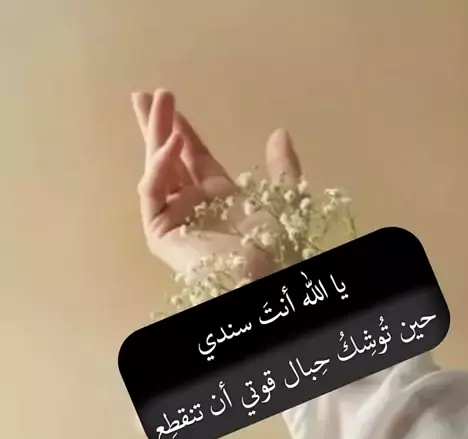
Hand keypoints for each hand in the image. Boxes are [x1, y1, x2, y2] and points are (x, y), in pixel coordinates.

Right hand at [131, 89, 301, 279]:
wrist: (263, 276)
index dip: (184, 132)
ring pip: (156, 171)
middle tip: (145, 94)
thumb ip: (283, 167)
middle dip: (157, 127)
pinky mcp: (160, 232)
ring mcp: (175, 218)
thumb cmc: (275, 246)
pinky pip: (152, 193)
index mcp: (218, 196)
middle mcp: (193, 204)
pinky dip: (159, 168)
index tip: (174, 106)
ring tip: (153, 101)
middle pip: (168, 159)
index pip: (194, 158)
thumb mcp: (284, 198)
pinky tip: (170, 142)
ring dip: (155, 136)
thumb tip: (279, 132)